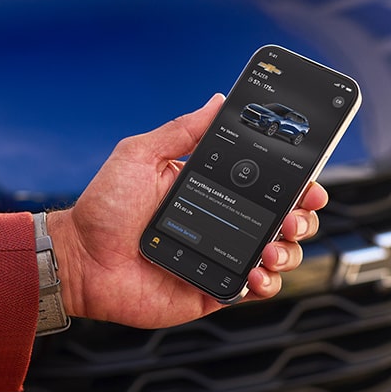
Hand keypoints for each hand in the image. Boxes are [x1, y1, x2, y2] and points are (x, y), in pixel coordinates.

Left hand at [46, 94, 328, 329]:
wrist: (79, 259)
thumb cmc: (104, 207)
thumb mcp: (141, 155)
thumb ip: (182, 131)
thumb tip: (217, 101)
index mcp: (213, 190)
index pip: (267, 184)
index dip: (296, 184)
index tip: (310, 183)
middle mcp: (224, 224)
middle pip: (284, 220)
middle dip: (302, 217)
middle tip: (294, 215)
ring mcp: (222, 258)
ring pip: (278, 255)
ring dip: (288, 250)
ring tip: (272, 247)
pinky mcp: (214, 290)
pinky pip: (254, 290)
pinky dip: (266, 284)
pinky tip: (256, 274)